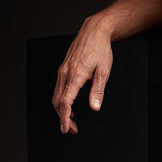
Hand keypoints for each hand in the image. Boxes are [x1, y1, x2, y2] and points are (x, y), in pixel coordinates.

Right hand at [52, 13, 113, 134]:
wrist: (94, 31)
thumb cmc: (100, 50)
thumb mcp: (104, 72)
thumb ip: (98, 91)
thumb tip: (94, 107)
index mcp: (75, 75)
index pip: (66, 101)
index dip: (65, 117)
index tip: (66, 128)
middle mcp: (65, 73)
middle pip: (58, 101)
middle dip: (63, 118)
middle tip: (72, 130)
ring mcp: (63, 70)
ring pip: (57, 96)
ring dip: (62, 111)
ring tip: (72, 122)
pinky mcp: (64, 69)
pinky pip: (59, 88)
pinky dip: (62, 101)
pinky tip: (70, 107)